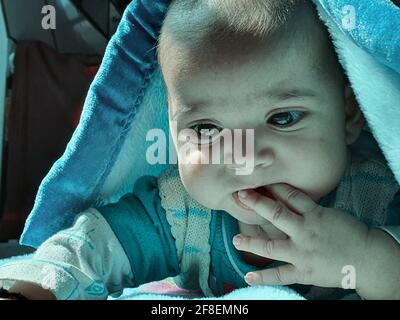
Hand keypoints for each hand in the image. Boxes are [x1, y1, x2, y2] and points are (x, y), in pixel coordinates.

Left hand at [232, 184, 369, 289]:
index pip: (290, 195)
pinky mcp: (303, 271)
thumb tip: (288, 198)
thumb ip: (309, 208)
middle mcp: (304, 230)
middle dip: (256, 203)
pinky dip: (264, 276)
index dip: (273, 185)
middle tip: (240, 195)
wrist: (367, 259)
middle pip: (276, 213)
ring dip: (251, 242)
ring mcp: (302, 252)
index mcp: (314, 214)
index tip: (257, 178)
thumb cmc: (350, 234)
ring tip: (235, 239)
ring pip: (272, 246)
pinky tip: (248, 276)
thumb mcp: (330, 214)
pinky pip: (280, 274)